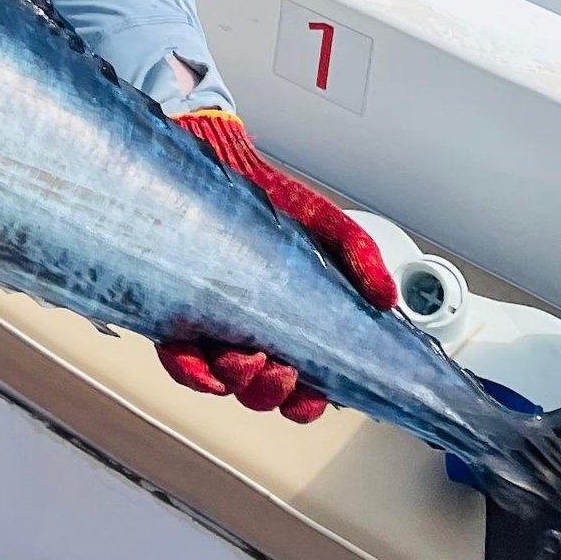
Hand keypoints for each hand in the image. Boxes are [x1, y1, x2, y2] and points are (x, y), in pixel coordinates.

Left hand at [156, 107, 397, 425]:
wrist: (217, 158)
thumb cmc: (271, 198)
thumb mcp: (324, 224)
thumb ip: (358, 256)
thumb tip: (387, 297)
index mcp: (290, 323)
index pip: (302, 384)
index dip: (308, 401)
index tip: (317, 394)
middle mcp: (249, 331)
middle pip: (262, 393)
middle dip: (273, 394)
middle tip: (282, 371)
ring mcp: (209, 323)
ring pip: (222, 381)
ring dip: (237, 383)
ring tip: (249, 360)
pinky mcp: (173, 308)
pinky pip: (177, 358)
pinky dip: (189, 371)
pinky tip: (201, 365)